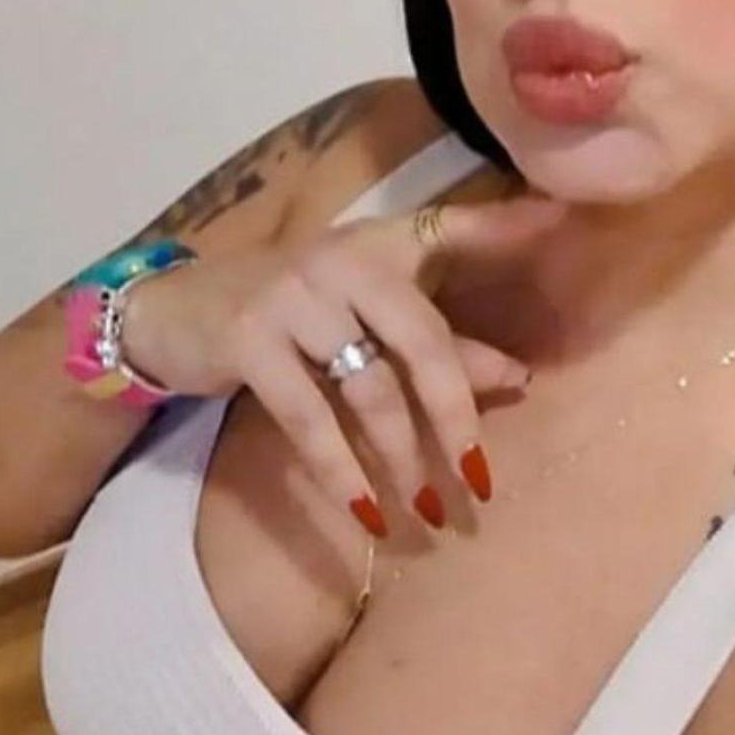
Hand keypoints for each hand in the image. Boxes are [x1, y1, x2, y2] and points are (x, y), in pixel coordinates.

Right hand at [121, 189, 566, 533]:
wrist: (170, 312)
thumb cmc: (284, 315)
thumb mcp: (358, 318)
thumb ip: (435, 344)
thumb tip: (520, 377)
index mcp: (377, 245)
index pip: (451, 228)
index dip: (506, 226)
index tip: (563, 221)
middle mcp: (341, 261)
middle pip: (421, 339)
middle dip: (456, 413)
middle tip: (481, 477)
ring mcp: (292, 297)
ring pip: (369, 386)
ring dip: (403, 457)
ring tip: (431, 509)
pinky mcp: (249, 340)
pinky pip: (309, 416)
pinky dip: (342, 471)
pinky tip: (367, 513)